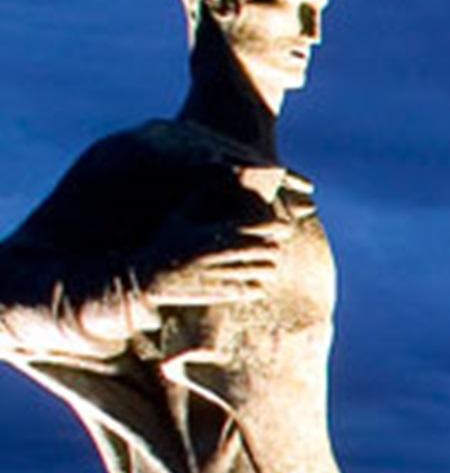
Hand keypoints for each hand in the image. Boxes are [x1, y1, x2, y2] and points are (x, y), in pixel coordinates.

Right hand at [128, 211, 294, 315]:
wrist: (145, 277)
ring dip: (267, 268)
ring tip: (263, 267)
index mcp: (217, 231)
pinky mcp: (220, 293)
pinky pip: (254, 290)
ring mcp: (223, 273)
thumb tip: (213, 179)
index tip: (280, 228)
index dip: (276, 226)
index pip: (261, 226)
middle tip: (270, 249)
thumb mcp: (178, 217)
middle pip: (269, 249)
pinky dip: (259, 286)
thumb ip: (198, 197)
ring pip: (265, 270)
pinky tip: (253, 284)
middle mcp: (222, 252)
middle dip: (273, 248)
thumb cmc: (162, 245)